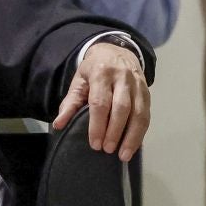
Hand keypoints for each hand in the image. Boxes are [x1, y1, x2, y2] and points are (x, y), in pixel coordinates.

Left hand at [51, 42, 149, 160]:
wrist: (116, 51)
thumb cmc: (93, 70)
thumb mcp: (79, 81)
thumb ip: (70, 104)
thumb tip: (58, 125)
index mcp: (101, 73)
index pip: (100, 102)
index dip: (98, 125)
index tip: (95, 144)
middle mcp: (122, 77)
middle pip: (121, 108)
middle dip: (115, 131)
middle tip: (107, 150)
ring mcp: (137, 84)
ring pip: (138, 113)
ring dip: (132, 136)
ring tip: (123, 155)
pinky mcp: (147, 92)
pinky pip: (147, 115)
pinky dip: (140, 133)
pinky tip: (133, 146)